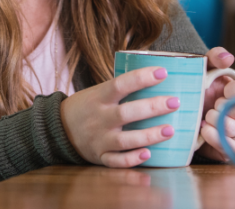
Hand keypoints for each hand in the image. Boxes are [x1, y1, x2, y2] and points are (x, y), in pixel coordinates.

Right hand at [61, 66, 179, 167]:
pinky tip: (149, 154)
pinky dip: (132, 159)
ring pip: (125, 140)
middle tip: (175, 102)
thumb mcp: (98, 91)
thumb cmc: (88, 106)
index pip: (120, 84)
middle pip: (127, 113)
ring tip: (170, 130)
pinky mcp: (100, 156)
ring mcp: (99, 139)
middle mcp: (99, 118)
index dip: (141, 78)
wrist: (59, 129)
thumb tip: (158, 76)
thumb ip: (122, 88)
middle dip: (152, 108)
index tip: (163, 72)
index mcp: (99, 97)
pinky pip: (117, 161)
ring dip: (149, 136)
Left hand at [197, 48, 234, 160]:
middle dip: (222, 106)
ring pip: (232, 128)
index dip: (233, 90)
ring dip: (214, 120)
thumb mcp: (209, 68)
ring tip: (208, 116)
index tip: (224, 90)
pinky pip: (226, 145)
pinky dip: (211, 134)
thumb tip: (227, 57)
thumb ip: (216, 57)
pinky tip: (205, 128)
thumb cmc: (208, 89)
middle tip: (216, 104)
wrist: (196, 115)